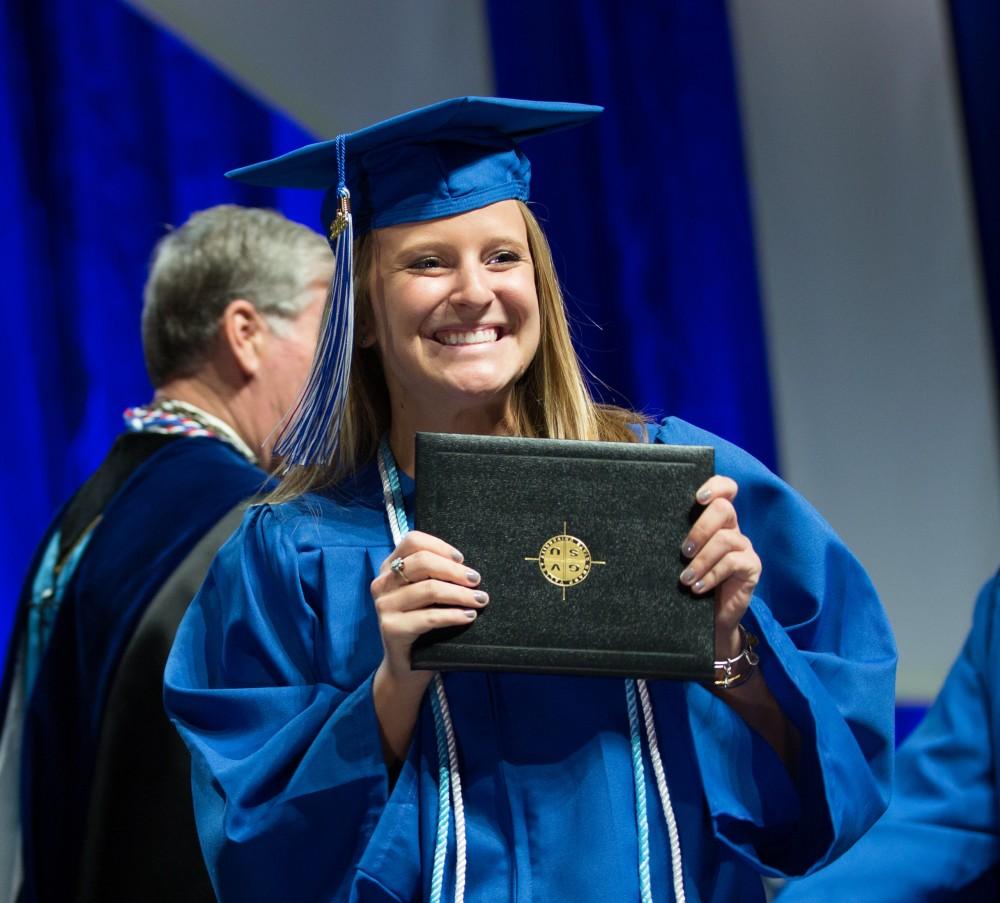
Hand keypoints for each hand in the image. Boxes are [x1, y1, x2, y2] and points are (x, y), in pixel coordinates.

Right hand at [370, 530, 487, 683]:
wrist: (405, 666)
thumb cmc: (420, 624)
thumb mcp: (424, 594)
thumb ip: (434, 575)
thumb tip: (467, 566)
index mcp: (389, 567)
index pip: (412, 541)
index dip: (440, 546)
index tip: (462, 559)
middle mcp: (382, 583)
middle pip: (423, 562)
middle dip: (455, 571)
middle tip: (476, 580)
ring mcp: (384, 606)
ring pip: (429, 589)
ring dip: (460, 594)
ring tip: (480, 600)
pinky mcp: (391, 628)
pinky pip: (429, 617)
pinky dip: (453, 615)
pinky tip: (469, 616)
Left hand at [679, 476, 760, 658]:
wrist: (708, 621)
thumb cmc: (690, 583)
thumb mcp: (681, 558)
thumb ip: (674, 539)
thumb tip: (642, 525)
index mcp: (716, 520)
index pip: (726, 489)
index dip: (715, 486)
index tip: (697, 498)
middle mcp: (733, 529)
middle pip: (724, 509)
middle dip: (700, 528)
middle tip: (683, 551)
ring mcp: (744, 547)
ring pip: (726, 539)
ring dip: (702, 559)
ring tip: (685, 579)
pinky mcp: (752, 568)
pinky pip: (734, 563)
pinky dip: (712, 575)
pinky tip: (698, 588)